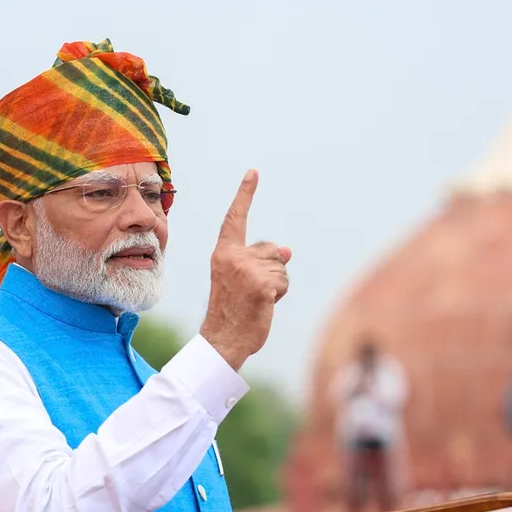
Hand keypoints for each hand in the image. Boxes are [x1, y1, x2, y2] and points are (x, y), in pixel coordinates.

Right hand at [200, 170, 290, 369]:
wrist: (223, 339)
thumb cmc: (234, 310)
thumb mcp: (243, 278)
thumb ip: (261, 260)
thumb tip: (288, 250)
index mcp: (223, 252)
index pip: (235, 218)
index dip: (245, 194)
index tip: (254, 172)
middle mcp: (233, 256)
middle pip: (272, 249)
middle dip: (271, 269)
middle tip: (251, 293)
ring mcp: (247, 270)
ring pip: (281, 267)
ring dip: (276, 285)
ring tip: (256, 300)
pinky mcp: (262, 284)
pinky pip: (284, 281)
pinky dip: (279, 294)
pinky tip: (263, 305)